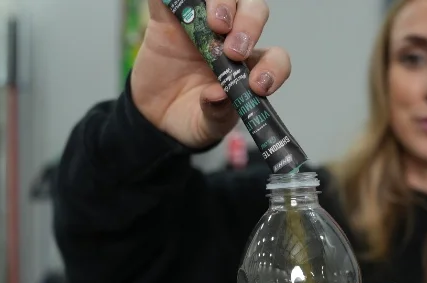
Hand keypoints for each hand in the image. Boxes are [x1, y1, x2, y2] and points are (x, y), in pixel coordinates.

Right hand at [133, 0, 290, 148]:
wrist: (152, 115)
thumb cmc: (190, 116)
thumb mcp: (206, 126)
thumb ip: (216, 114)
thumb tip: (218, 95)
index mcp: (248, 67)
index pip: (274, 57)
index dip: (274, 66)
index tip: (259, 84)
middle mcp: (230, 39)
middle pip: (254, 11)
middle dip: (251, 24)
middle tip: (235, 50)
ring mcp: (201, 24)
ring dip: (224, 3)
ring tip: (216, 25)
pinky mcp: (170, 16)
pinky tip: (183, 4)